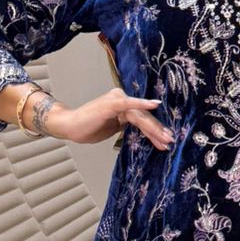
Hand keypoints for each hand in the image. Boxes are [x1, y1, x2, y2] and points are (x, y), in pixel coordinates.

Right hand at [53, 89, 175, 149]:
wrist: (70, 126)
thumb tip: (143, 132)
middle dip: (157, 130)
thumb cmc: (89, 127)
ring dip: (153, 127)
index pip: (142, 119)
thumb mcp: (113, 127)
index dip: (154, 130)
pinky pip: (130, 104)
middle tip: (169, 140)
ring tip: (164, 138)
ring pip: (140, 116)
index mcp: (122, 105)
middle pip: (144, 117)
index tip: (165, 141)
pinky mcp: (112, 103)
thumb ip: (126, 125)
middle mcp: (121, 99)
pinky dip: (142, 103)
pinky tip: (154, 104)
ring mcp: (116, 100)